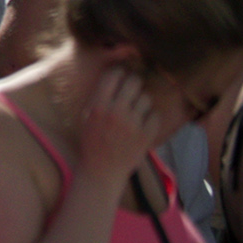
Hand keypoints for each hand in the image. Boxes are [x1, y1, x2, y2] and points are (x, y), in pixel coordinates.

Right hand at [75, 66, 163, 181]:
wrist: (102, 169)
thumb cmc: (92, 141)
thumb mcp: (87, 117)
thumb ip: (98, 97)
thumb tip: (113, 77)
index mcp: (99, 106)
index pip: (113, 76)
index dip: (118, 72)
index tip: (120, 74)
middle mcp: (117, 112)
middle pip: (134, 82)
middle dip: (133, 82)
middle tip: (131, 88)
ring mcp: (134, 124)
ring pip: (146, 98)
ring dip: (141, 101)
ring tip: (136, 108)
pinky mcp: (146, 135)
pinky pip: (155, 115)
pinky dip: (150, 116)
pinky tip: (142, 121)